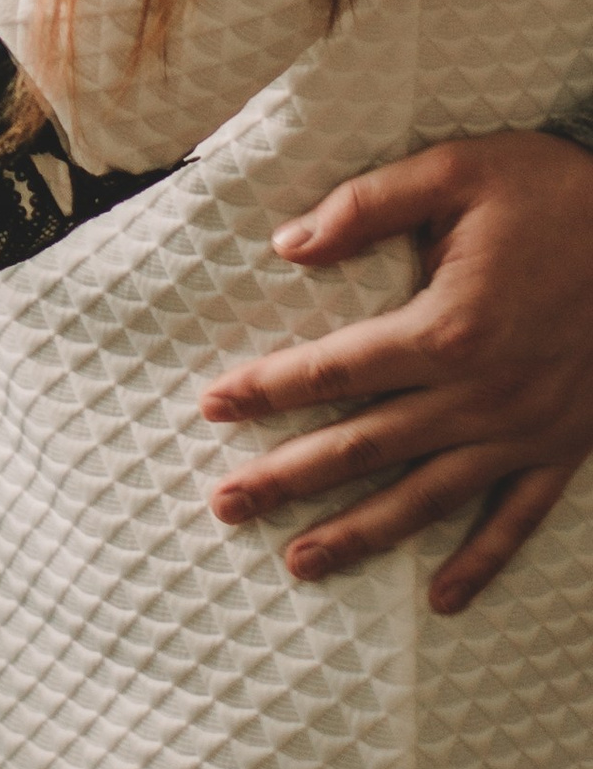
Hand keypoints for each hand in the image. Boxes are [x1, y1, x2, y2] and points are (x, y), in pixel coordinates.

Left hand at [199, 132, 592, 610]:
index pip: (332, 369)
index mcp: (447, 327)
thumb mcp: (459, 170)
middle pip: (362, 447)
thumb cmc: (558, 192)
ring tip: (298, 562)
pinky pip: (517, 518)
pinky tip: (439, 599)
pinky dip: (479, 563)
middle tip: (224, 505)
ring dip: (358, 533)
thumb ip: (368, 205)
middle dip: (286, 477)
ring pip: (426, 497)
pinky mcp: (567, 446)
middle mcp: (481, 394)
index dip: (266, 390)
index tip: (210, 407)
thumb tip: (288, 244)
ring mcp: (525, 430)